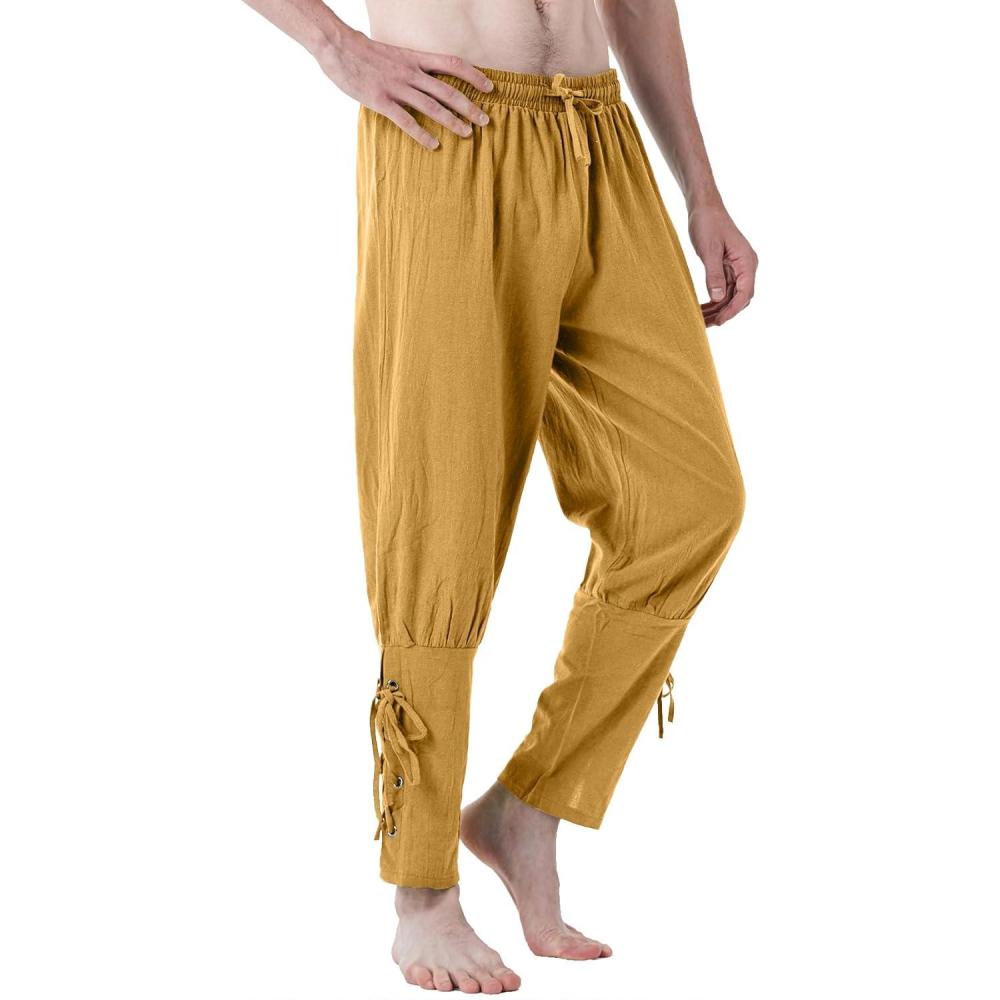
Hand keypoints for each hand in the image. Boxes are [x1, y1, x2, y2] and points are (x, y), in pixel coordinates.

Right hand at [315, 29, 492, 148]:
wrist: (337, 46)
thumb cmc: (365, 52)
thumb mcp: (395, 54)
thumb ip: (412, 66)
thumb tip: (427, 78)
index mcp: (415, 58)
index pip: (452, 64)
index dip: (474, 75)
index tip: (490, 87)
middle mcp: (411, 72)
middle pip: (448, 90)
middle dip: (469, 106)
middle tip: (486, 121)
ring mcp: (396, 86)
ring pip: (432, 106)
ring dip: (452, 121)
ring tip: (467, 134)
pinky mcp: (381, 100)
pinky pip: (406, 120)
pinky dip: (422, 134)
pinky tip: (434, 144)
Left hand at [688, 204, 757, 325]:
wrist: (704, 207)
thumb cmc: (708, 223)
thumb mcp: (709, 250)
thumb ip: (714, 275)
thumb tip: (718, 298)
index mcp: (747, 261)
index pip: (745, 293)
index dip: (732, 310)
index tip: (719, 322)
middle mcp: (746, 267)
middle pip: (739, 298)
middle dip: (724, 313)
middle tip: (705, 325)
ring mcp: (737, 268)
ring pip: (730, 296)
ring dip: (717, 309)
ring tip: (700, 320)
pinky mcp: (727, 268)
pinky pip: (723, 289)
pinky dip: (714, 300)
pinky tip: (702, 308)